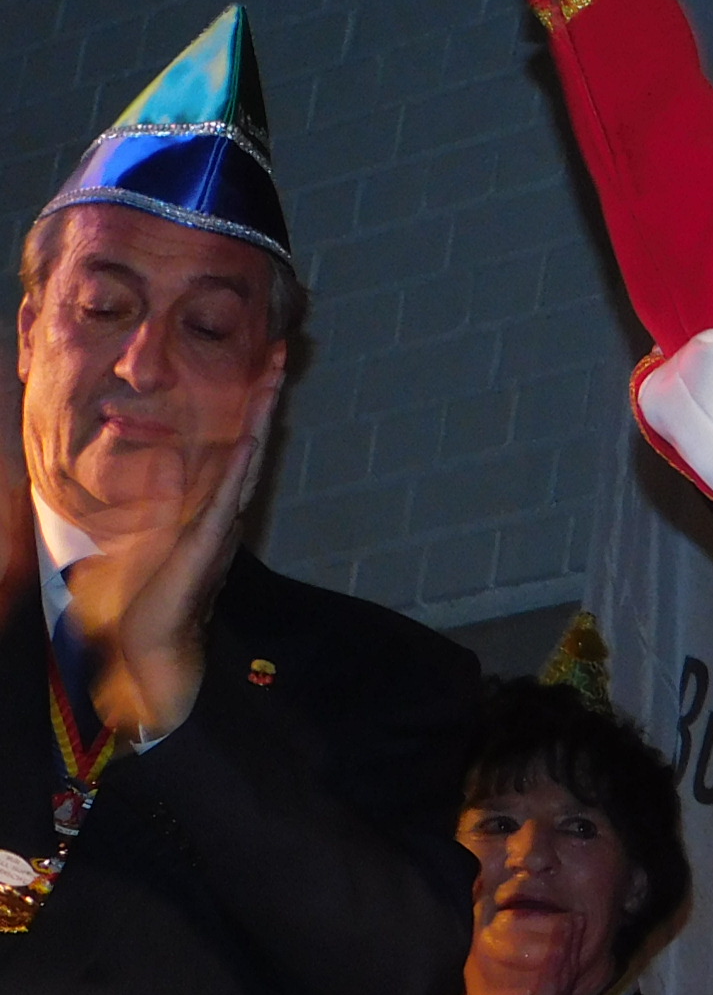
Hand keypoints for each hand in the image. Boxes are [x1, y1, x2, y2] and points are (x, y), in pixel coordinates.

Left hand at [63, 366, 278, 741]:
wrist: (152, 641)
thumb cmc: (150, 595)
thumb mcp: (152, 533)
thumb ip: (166, 497)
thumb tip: (171, 460)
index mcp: (211, 503)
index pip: (236, 442)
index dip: (249, 403)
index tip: (260, 365)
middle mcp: (224, 508)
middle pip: (252, 439)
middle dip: (263, 396)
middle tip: (278, 352)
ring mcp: (220, 524)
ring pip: (247, 460)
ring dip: (259, 419)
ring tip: (270, 380)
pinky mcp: (206, 544)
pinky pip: (225, 499)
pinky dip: (239, 469)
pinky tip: (248, 441)